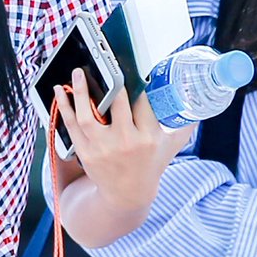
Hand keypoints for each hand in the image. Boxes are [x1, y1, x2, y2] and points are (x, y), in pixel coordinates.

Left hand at [53, 68, 194, 215]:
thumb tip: (197, 98)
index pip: (141, 103)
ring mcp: (103, 148)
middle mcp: (126, 142)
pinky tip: (60, 91)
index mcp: (148, 137)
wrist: (128, 195)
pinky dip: (64, 107)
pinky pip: (71, 126)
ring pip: (87, 115)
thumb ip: (184, 123)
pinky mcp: (86, 152)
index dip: (135, 83)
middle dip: (109, 81)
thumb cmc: (151, 164)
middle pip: (116, 105)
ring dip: (80, 91)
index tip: (130, 65)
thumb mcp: (172, 145)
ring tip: (78, 72)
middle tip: (103, 61)